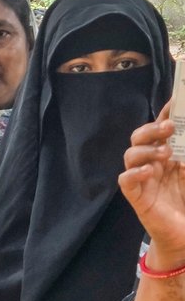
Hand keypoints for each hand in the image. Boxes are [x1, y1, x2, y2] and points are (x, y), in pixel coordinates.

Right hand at [119, 104, 184, 267]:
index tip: (174, 102)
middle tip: (168, 127)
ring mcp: (142, 180)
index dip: (164, 116)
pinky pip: (126, 181)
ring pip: (130, 155)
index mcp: (169, 157)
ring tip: (164, 154)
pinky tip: (149, 172)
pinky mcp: (136, 197)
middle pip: (140, 138)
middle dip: (151, 129)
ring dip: (145, 150)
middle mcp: (153, 165)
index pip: (161, 132)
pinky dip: (135, 173)